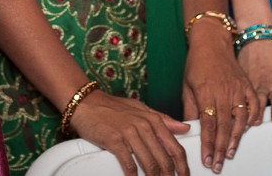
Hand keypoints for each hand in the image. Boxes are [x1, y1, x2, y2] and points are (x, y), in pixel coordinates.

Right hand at [69, 89, 190, 175]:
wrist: (86, 103)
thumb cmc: (112, 107)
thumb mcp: (141, 109)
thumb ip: (163, 119)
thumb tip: (183, 128)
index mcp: (153, 119)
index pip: (175, 147)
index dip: (182, 166)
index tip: (184, 175)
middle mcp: (144, 126)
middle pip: (164, 160)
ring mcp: (130, 133)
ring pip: (150, 164)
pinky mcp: (115, 141)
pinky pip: (129, 165)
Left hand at [182, 29, 256, 172]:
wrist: (212, 41)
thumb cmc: (196, 63)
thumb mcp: (187, 86)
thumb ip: (191, 109)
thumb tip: (190, 130)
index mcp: (205, 92)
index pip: (207, 124)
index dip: (207, 144)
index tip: (207, 159)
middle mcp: (223, 91)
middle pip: (224, 126)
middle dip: (220, 148)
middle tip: (218, 164)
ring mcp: (237, 88)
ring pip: (240, 119)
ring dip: (236, 138)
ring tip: (231, 153)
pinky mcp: (246, 85)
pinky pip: (253, 105)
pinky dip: (253, 119)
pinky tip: (249, 130)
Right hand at [237, 39, 271, 124]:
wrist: (261, 41)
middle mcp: (264, 85)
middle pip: (260, 103)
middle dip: (257, 115)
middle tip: (255, 125)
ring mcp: (250, 84)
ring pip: (246, 100)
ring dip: (244, 112)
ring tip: (241, 123)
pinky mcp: (240, 81)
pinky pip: (237, 95)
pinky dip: (235, 103)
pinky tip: (230, 112)